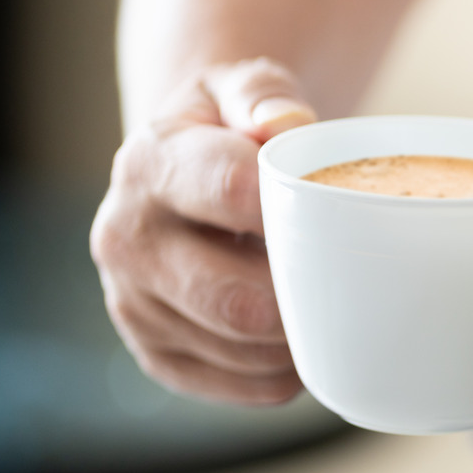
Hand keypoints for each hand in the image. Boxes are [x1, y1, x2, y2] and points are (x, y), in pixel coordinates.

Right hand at [91, 58, 317, 404]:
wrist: (178, 176)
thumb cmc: (229, 131)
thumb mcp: (239, 88)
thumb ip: (262, 93)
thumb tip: (285, 121)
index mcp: (151, 164)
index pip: (230, 190)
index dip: (293, 208)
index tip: (335, 211)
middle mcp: (127, 237)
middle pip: (237, 298)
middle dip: (303, 294)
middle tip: (345, 276)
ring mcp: (133, 304)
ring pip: (244, 347)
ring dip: (301, 336)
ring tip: (324, 300)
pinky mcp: (155, 354)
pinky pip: (241, 384)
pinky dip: (286, 371)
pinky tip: (299, 337)